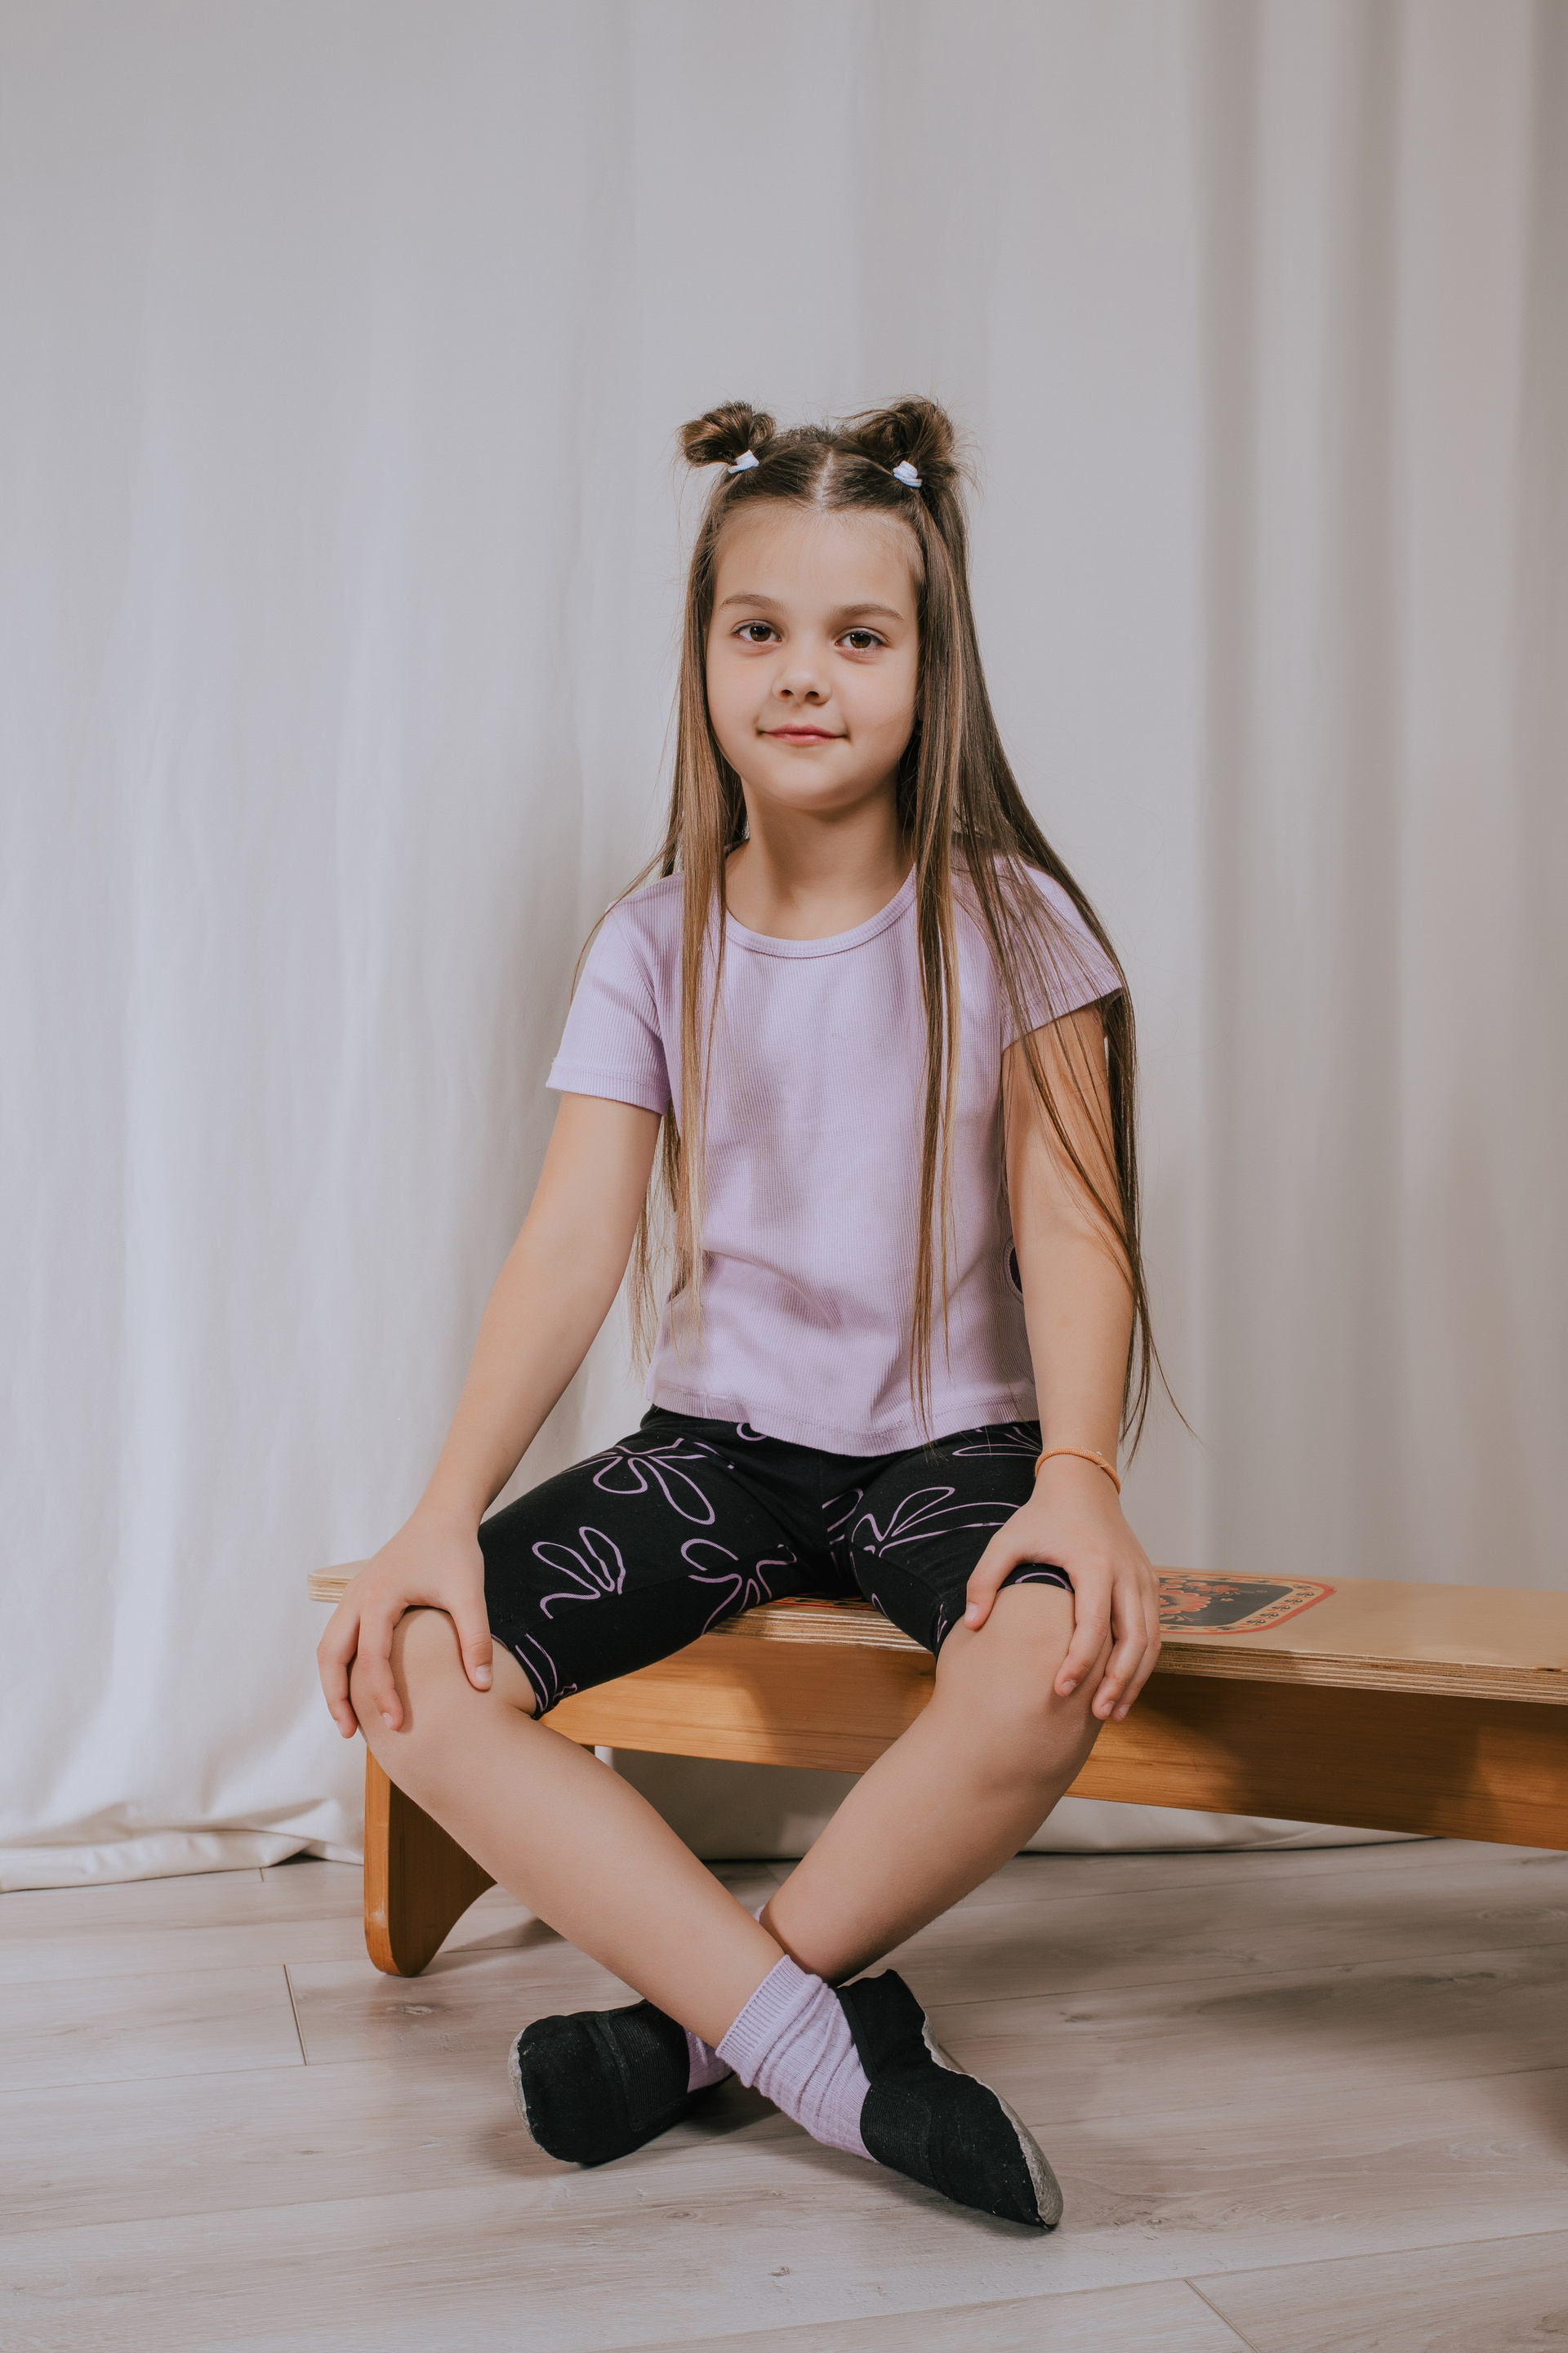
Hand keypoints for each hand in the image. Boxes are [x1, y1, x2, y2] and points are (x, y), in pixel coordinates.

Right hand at [315, 1510, 491, 1737]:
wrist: (442, 1516)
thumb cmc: (455, 1552)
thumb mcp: (470, 1593)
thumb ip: (475, 1639)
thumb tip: (483, 1686)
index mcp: (380, 1597)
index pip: (373, 1657)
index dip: (383, 1695)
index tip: (397, 1725)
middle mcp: (356, 1597)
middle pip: (330, 1655)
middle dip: (336, 1697)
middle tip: (351, 1733)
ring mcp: (352, 1596)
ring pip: (327, 1647)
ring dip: (332, 1683)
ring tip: (349, 1720)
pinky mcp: (358, 1597)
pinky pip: (338, 1638)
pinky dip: (340, 1666)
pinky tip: (358, 1687)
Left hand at [962, 1457, 1160, 1721]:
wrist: (1083, 1485)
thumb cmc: (1042, 1516)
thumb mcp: (1006, 1540)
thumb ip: (984, 1580)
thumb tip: (971, 1625)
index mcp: (1094, 1563)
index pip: (1093, 1624)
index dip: (1080, 1662)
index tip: (1061, 1690)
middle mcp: (1126, 1573)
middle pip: (1134, 1639)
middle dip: (1118, 1681)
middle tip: (1098, 1716)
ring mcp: (1143, 1578)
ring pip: (1151, 1640)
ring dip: (1135, 1678)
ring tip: (1113, 1713)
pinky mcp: (1149, 1583)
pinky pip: (1153, 1630)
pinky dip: (1142, 1662)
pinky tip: (1123, 1686)